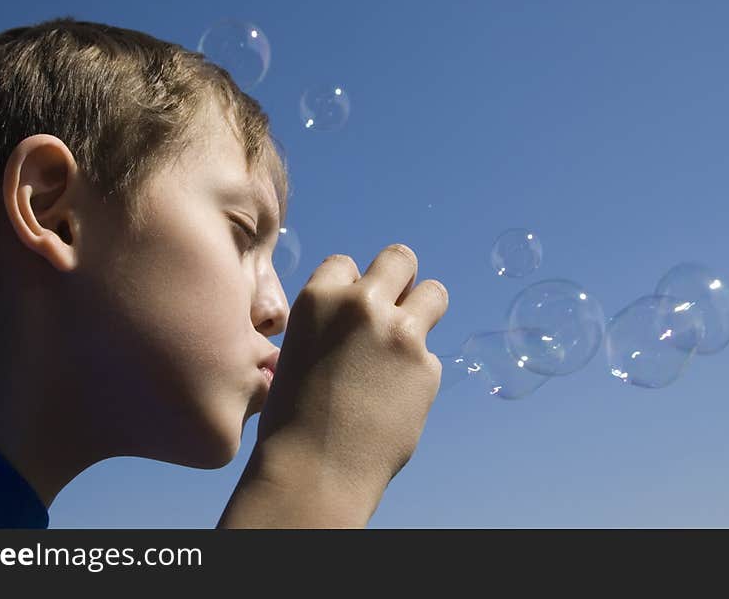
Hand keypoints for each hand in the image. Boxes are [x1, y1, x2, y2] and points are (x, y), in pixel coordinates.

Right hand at [253, 243, 448, 520]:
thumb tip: (363, 315)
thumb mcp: (298, 350)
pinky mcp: (427, 367)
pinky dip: (418, 371)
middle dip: (400, 277)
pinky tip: (395, 398)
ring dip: (424, 310)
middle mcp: (363, 305)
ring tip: (406, 343)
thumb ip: (331, 322)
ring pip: (434, 294)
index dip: (350, 286)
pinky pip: (431, 355)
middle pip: (399, 258)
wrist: (316, 468)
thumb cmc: (294, 416)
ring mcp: (401, 334)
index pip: (346, 263)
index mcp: (319, 298)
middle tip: (395, 306)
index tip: (350, 311)